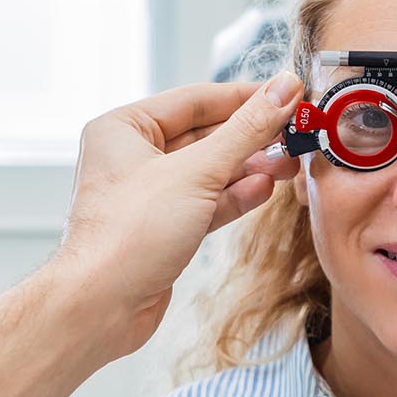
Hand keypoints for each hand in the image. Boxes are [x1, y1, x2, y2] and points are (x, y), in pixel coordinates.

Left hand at [55, 74, 302, 357]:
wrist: (101, 307)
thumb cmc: (129, 234)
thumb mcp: (197, 172)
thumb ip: (246, 130)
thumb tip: (283, 89)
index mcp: (124, 128)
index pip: (195, 100)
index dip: (244, 97)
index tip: (287, 94)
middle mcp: (132, 157)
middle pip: (205, 135)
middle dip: (251, 137)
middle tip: (294, 134)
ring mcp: (149, 195)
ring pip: (209, 171)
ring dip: (249, 168)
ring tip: (288, 165)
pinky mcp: (164, 229)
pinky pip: (205, 202)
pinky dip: (234, 197)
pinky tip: (264, 191)